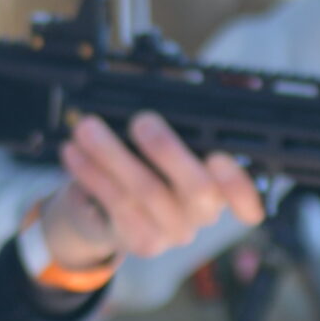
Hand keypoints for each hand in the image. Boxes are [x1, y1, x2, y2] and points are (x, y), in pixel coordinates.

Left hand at [43, 113, 264, 268]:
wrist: (103, 212)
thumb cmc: (143, 163)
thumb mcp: (161, 137)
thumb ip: (176, 114)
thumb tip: (179, 78)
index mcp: (221, 185)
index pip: (246, 194)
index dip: (238, 182)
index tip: (219, 159)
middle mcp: (204, 214)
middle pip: (197, 189)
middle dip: (168, 151)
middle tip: (141, 120)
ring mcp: (175, 232)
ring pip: (147, 193)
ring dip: (113, 155)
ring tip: (87, 128)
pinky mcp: (143, 242)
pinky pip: (116, 204)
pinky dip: (92, 174)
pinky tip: (74, 153)